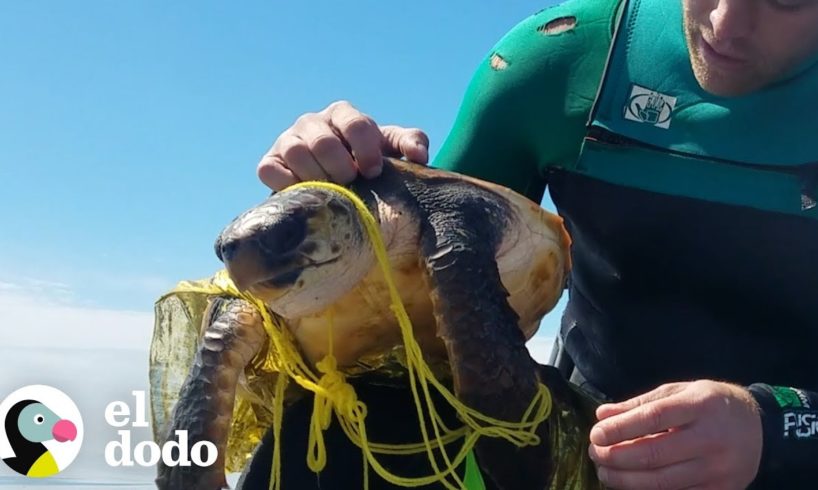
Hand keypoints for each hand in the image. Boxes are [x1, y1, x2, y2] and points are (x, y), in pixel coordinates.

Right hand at [258, 100, 429, 189]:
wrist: (336, 188)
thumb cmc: (367, 165)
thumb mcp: (391, 152)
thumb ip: (410, 143)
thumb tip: (418, 155)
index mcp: (343, 115)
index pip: (354, 123)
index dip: (366, 150)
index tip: (374, 173)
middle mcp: (312, 123)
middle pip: (324, 141)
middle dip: (341, 168)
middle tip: (351, 183)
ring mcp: (288, 141)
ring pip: (296, 152)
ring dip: (317, 176)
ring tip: (332, 191)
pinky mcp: (269, 163)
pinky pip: (270, 170)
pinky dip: (288, 183)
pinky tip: (308, 193)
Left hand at [588, 380, 761, 489]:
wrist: (760, 429)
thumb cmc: (711, 405)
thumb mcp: (679, 391)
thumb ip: (640, 403)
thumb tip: (603, 414)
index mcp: (701, 406)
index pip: (653, 418)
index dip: (620, 428)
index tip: (596, 433)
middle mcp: (711, 439)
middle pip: (655, 454)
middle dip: (617, 457)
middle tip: (596, 453)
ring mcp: (718, 469)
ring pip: (662, 482)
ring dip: (626, 480)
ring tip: (605, 472)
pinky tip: (629, 484)